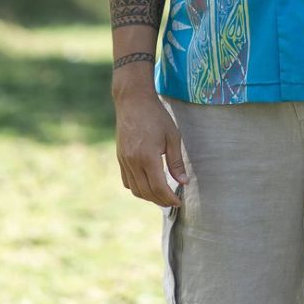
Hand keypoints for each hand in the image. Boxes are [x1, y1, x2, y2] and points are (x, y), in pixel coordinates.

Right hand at [114, 88, 188, 206]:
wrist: (133, 101)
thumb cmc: (156, 116)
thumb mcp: (172, 136)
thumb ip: (176, 162)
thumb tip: (183, 182)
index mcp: (148, 157)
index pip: (158, 188)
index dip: (169, 198)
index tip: (178, 202)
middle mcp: (133, 162)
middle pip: (146, 192)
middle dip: (161, 200)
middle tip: (173, 201)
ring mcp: (124, 161)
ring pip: (135, 189)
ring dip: (148, 196)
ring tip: (162, 195)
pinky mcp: (120, 158)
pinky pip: (127, 181)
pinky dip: (137, 188)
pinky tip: (147, 184)